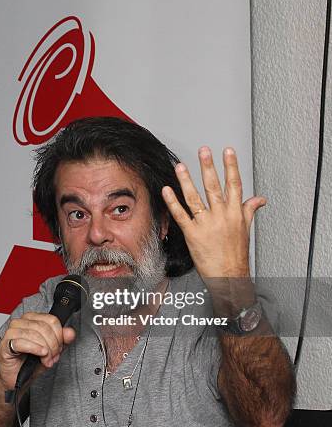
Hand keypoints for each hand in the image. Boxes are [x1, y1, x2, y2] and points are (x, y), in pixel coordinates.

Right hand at [0, 312, 75, 390]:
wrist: (15, 379)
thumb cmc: (30, 363)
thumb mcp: (51, 350)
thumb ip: (62, 340)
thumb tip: (70, 333)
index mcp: (31, 319)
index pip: (51, 320)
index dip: (59, 335)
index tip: (59, 348)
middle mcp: (20, 322)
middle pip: (44, 327)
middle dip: (53, 344)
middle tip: (53, 357)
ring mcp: (11, 332)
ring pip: (34, 334)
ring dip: (45, 349)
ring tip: (47, 360)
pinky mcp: (5, 344)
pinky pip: (23, 342)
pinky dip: (35, 349)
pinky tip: (41, 354)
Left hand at [161, 147, 265, 311]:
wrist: (229, 275)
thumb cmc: (236, 254)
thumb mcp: (246, 229)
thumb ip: (249, 210)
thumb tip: (259, 199)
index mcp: (235, 213)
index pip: (234, 184)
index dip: (231, 166)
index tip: (227, 151)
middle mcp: (221, 216)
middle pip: (214, 187)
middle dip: (208, 167)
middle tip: (203, 151)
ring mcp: (206, 225)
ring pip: (195, 198)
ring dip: (186, 181)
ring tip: (181, 166)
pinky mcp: (193, 234)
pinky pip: (181, 215)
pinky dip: (173, 202)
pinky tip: (167, 190)